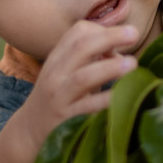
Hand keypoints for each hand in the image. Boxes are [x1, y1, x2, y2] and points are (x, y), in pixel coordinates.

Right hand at [21, 20, 138, 148]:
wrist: (29, 132)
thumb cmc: (58, 99)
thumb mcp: (68, 74)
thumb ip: (91, 61)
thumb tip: (122, 54)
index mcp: (58, 58)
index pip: (77, 32)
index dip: (103, 30)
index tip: (122, 39)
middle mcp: (55, 74)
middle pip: (81, 47)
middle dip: (110, 37)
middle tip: (134, 34)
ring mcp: (58, 97)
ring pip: (83, 78)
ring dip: (110, 68)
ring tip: (133, 64)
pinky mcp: (64, 120)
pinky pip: (87, 108)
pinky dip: (106, 100)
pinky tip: (124, 96)